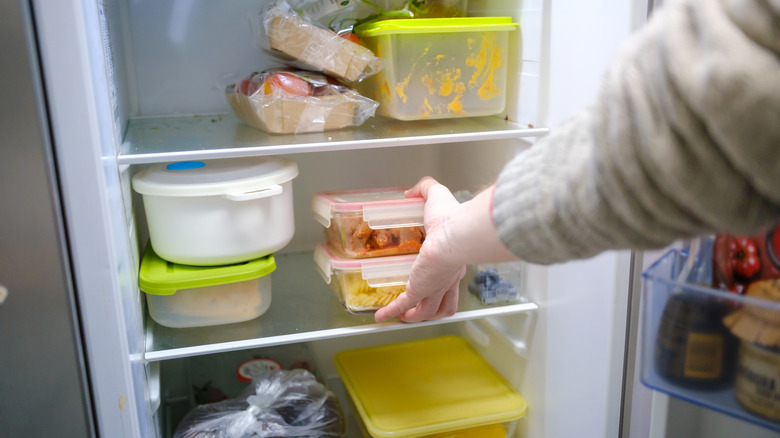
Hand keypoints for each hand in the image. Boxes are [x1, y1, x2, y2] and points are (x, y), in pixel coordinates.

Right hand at [374, 177, 466, 322]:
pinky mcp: (419, 290)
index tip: (435, 284)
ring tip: (401, 316)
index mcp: (454, 261)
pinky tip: (381, 317)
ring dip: (413, 316)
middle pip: (442, 303)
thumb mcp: (438, 196)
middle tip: (419, 308)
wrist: (456, 234)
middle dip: (431, 308)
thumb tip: (412, 191)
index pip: (451, 279)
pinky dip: (391, 312)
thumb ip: (426, 189)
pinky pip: (403, 305)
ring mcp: (434, 287)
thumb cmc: (453, 218)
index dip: (444, 285)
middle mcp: (447, 279)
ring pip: (426, 311)